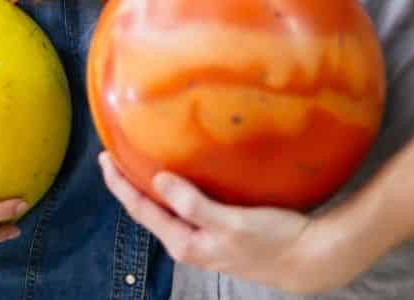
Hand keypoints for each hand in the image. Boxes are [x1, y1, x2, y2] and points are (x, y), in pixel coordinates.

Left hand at [100, 156, 368, 294]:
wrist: (309, 258)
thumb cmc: (273, 240)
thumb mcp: (230, 222)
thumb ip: (193, 204)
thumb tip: (160, 180)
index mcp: (185, 243)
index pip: (141, 210)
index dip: (120, 184)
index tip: (104, 158)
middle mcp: (189, 244)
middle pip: (147, 211)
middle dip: (128, 184)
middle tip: (113, 155)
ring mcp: (203, 240)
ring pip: (165, 211)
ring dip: (149, 188)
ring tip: (136, 163)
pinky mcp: (217, 233)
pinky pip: (184, 210)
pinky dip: (173, 192)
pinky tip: (176, 178)